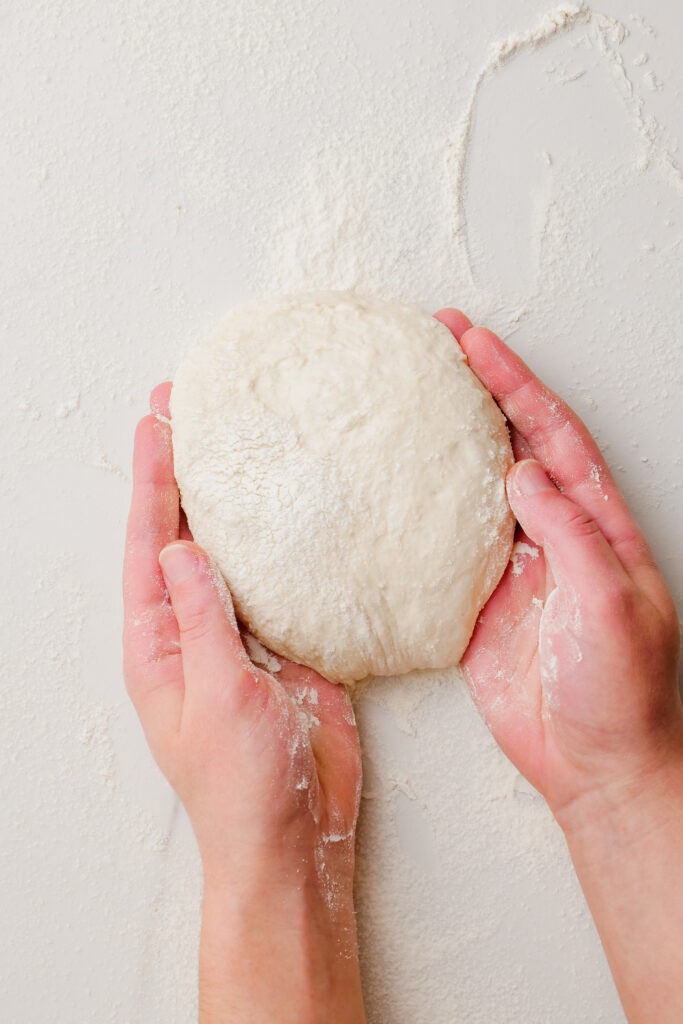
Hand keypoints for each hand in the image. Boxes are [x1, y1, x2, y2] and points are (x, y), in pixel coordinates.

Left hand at [123, 384, 364, 1023]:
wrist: (296, 834)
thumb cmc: (242, 783)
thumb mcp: (216, 696)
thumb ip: (203, 620)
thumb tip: (184, 549)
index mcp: (158, 643)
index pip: (148, 545)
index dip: (152, 482)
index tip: (157, 423)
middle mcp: (194, 628)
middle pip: (185, 535)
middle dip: (184, 473)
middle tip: (189, 408)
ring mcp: (242, 633)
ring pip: (235, 551)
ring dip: (235, 499)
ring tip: (240, 439)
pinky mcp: (287, 642)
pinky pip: (282, 580)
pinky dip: (286, 541)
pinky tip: (295, 505)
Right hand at [435, 310, 682, 827]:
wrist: (597, 768)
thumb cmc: (623, 694)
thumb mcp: (611, 607)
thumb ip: (571, 536)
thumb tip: (523, 474)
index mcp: (597, 524)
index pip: (552, 434)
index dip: (514, 384)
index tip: (475, 343)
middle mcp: (554, 534)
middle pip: (511, 443)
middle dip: (478, 390)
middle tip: (436, 344)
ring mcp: (513, 567)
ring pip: (474, 487)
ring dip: (446, 442)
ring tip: (409, 398)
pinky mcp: (477, 604)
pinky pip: (445, 547)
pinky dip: (419, 512)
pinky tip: (393, 488)